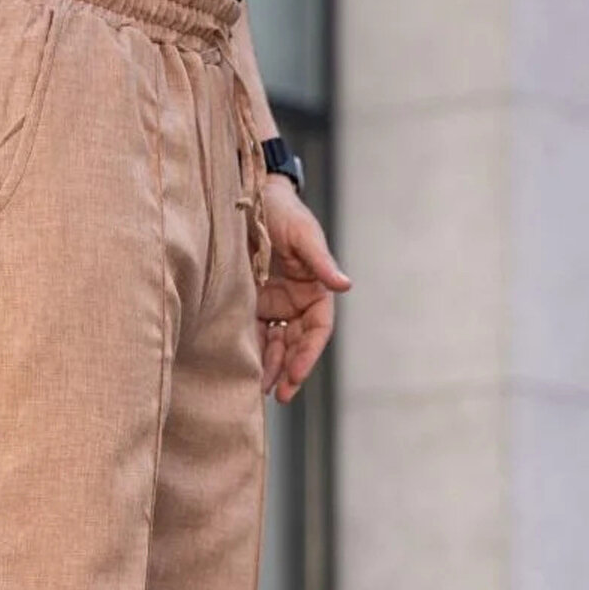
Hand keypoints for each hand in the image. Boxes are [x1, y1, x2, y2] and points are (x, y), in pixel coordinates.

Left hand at [256, 177, 351, 403]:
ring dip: (270, 367)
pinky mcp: (249, 303)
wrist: (247, 194)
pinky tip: (242, 370)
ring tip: (259, 390)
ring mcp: (273, 304)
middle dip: (289, 370)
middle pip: (296, 343)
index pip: (317, 329)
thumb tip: (346, 285)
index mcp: (315, 288)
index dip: (309, 353)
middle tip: (278, 395)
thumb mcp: (303, 234)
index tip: (296, 374)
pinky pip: (252, 334)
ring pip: (275, 344)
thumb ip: (321, 262)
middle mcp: (296, 300)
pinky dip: (251, 353)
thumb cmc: (281, 211)